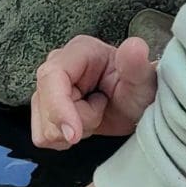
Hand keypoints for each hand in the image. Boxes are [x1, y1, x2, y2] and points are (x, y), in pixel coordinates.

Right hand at [31, 35, 156, 149]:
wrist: (135, 108)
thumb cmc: (139, 92)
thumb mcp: (144, 81)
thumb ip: (137, 65)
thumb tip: (134, 46)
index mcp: (79, 52)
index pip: (51, 77)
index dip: (58, 108)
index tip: (74, 135)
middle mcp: (57, 67)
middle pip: (45, 106)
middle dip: (76, 122)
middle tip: (102, 109)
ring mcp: (47, 90)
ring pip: (43, 126)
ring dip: (71, 132)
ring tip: (94, 116)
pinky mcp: (44, 109)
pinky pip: (42, 136)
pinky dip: (63, 140)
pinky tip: (82, 126)